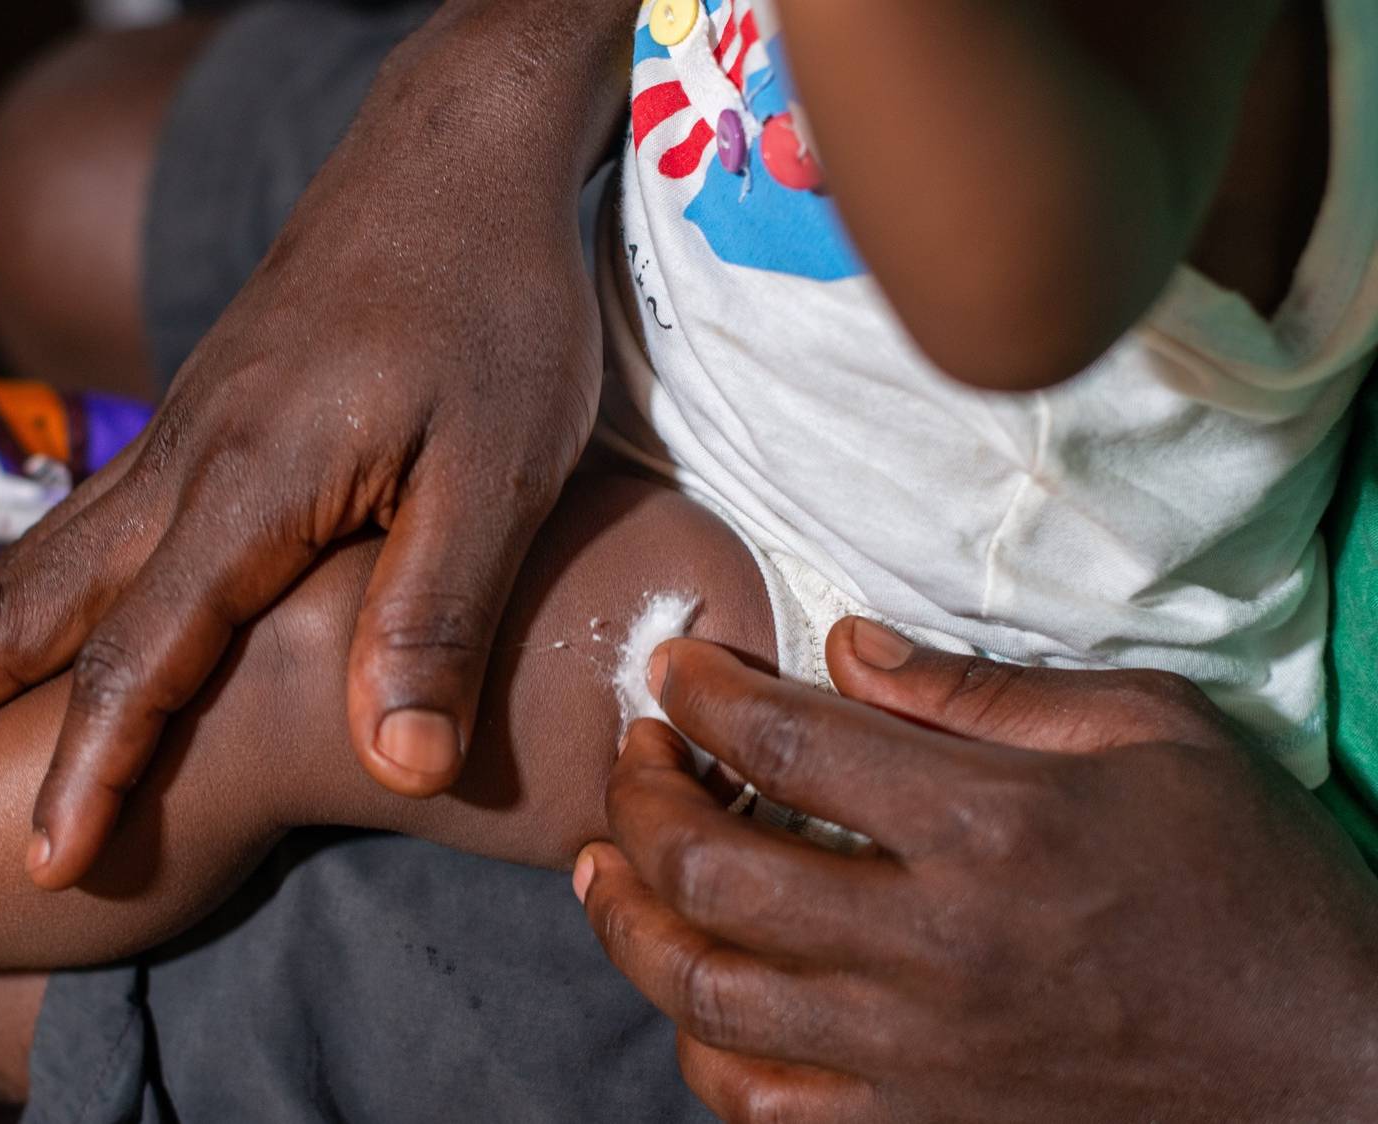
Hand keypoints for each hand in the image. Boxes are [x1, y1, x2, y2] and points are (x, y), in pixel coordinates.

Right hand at [0, 0, 632, 888]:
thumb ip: (438, 612)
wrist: (450, 149)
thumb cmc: (491, 303)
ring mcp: (182, 430)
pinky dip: (23, 583)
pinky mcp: (201, 412)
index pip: (145, 655)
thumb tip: (402, 767)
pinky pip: (84, 517)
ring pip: (43, 552)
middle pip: (32, 597)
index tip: (44, 863)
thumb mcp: (502, 467)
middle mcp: (184, 461)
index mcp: (248, 484)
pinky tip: (22, 610)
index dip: (95, 768)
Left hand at [578, 617, 1377, 1121]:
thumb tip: (846, 643)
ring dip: (630, 921)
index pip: (783, 743)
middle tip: (639, 753)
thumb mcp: (1156, 737)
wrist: (1336, 1075)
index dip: (698, 691)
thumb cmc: (1255, 887)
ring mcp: (918, 1057)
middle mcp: (934, 948)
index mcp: (992, 829)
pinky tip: (693, 989)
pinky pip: (759, 1105)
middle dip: (641, 796)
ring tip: (611, 865)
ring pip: (706, 993)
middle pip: (710, 870)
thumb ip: (985, 689)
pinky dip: (701, 1044)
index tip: (673, 665)